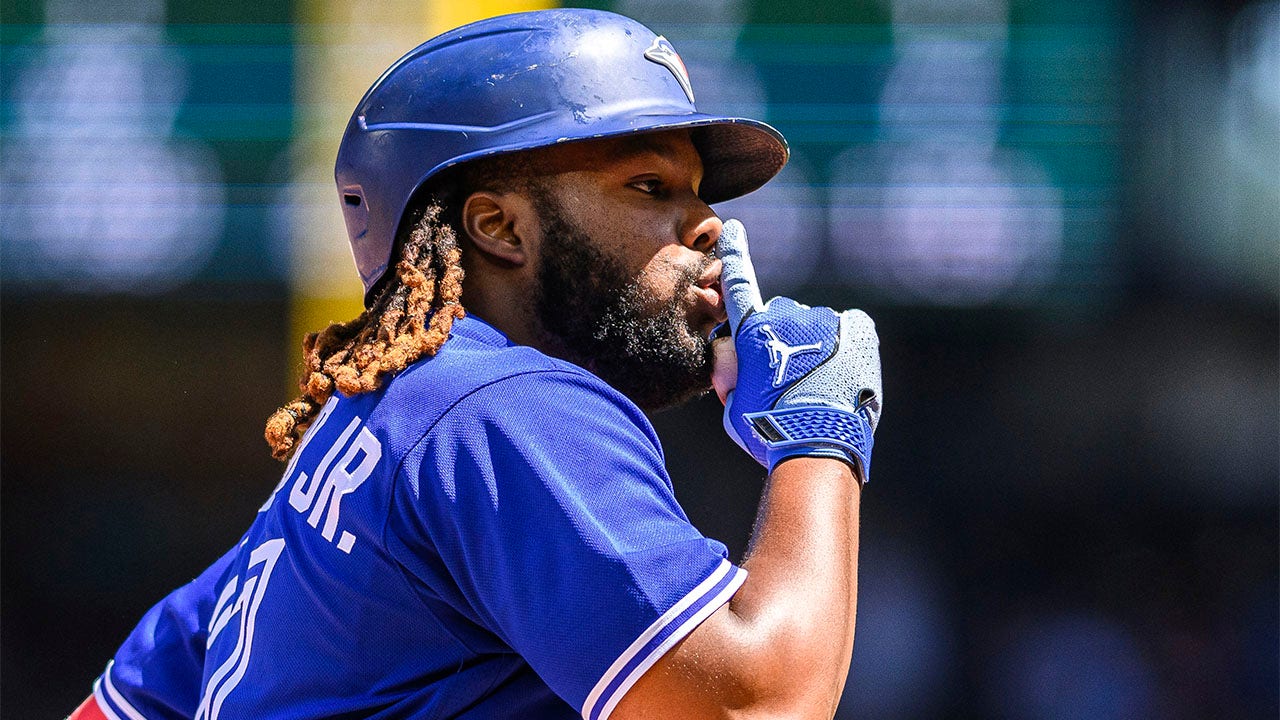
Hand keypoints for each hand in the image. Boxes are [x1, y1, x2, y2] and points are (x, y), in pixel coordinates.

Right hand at [716, 220, 881, 480]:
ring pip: (817, 327)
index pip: (739, 283)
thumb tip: (732, 352)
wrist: (817, 445)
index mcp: (752, 330)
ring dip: (817, 347)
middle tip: (790, 382)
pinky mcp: (856, 325)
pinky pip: (850, 326)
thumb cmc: (768, 430)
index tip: (734, 229)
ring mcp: (823, 318)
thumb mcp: (732, 404)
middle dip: (783, 340)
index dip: (735, 254)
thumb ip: (731, 371)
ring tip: (821, 387)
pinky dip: (846, 343)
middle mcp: (786, 314)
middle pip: (783, 318)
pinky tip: (844, 371)